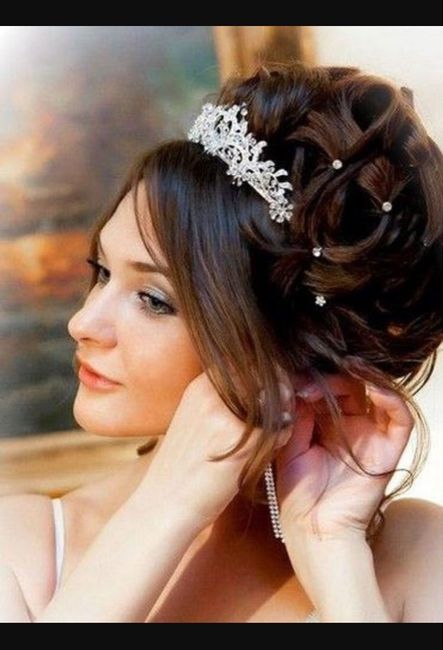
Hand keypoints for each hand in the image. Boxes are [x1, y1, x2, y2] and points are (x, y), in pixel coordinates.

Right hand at [139, 369, 290, 530]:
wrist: (163, 504)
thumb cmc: (182, 467)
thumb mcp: (193, 419)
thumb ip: (221, 399)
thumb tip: (259, 389)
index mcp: (199, 385)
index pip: (246, 361)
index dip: (266, 375)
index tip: (274, 392)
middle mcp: (211, 392)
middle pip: (264, 374)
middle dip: (280, 389)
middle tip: (282, 412)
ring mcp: (226, 413)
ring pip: (276, 397)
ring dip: (283, 412)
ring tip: (274, 434)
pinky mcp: (242, 439)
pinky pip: (280, 426)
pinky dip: (282, 436)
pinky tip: (269, 452)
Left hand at [274, 374, 413, 539]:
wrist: (312, 529)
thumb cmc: (297, 491)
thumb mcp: (289, 444)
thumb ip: (298, 413)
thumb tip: (299, 381)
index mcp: (327, 424)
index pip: (329, 388)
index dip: (314, 379)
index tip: (294, 379)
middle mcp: (351, 426)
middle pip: (352, 386)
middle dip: (333, 377)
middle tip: (311, 379)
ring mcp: (372, 436)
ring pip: (377, 394)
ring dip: (364, 376)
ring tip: (347, 366)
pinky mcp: (389, 450)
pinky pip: (400, 419)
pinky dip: (390, 398)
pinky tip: (372, 386)